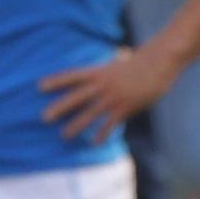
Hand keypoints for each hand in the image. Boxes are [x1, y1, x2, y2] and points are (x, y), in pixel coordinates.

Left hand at [39, 45, 178, 144]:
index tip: (39, 86)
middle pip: (76, 97)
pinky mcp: (126, 107)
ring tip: (64, 136)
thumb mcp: (123, 60)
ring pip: (90, 113)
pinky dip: (102, 133)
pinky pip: (110, 123)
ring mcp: (114, 96)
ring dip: (76, 125)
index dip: (56, 81)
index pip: (73, 76)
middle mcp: (103, 84)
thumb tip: (119, 55)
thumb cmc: (143, 61)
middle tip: (43, 118)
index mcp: (100, 71)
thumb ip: (114, 65)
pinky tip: (94, 143)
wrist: (160, 62)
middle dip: (59, 107)